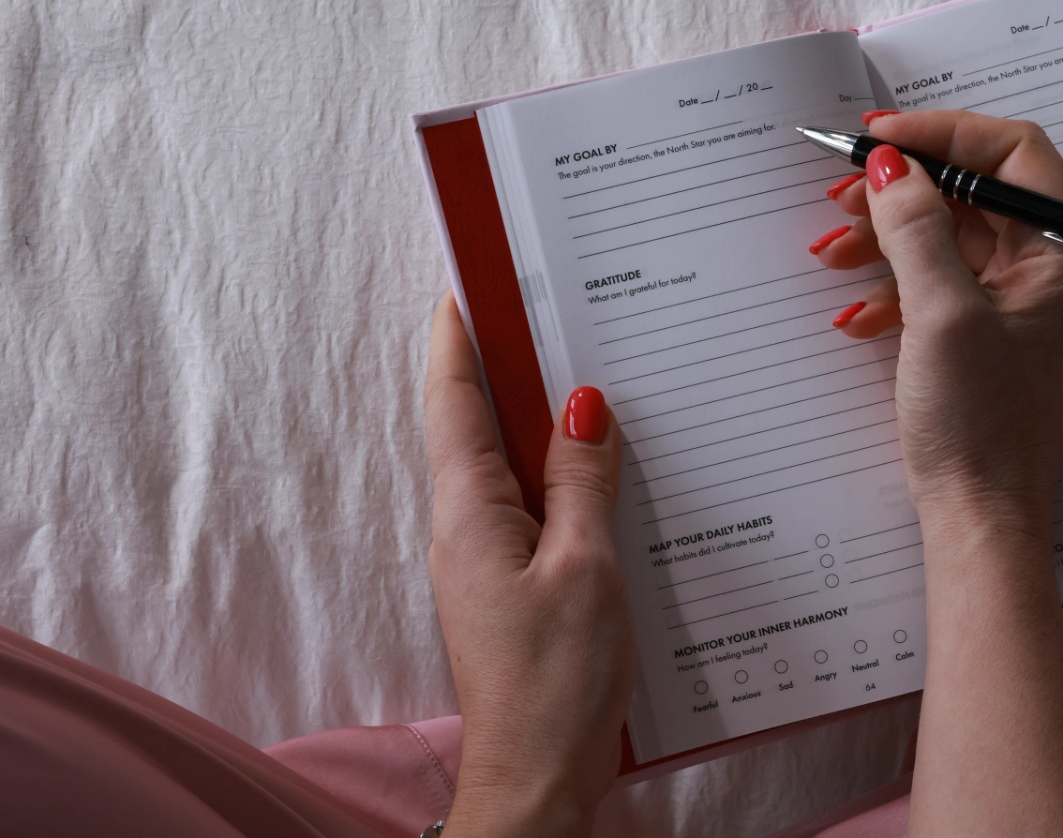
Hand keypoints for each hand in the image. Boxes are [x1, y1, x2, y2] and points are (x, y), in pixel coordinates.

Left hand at [423, 293, 633, 837]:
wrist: (538, 780)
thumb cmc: (557, 682)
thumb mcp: (587, 567)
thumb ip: (585, 481)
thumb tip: (584, 404)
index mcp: (470, 512)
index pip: (455, 403)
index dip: (459, 340)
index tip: (466, 282)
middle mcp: (467, 530)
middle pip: (479, 427)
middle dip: (505, 366)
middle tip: (545, 307)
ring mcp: (489, 562)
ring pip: (512, 468)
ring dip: (541, 420)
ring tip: (586, 369)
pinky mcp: (516, 590)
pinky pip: (535, 510)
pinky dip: (562, 476)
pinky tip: (607, 470)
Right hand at [813, 111, 1062, 538]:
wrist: (979, 518)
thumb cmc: (980, 424)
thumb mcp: (941, 313)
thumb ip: (916, 227)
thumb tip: (892, 164)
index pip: (1017, 153)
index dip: (948, 134)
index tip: (883, 139)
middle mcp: (1054, 269)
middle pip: (977, 192)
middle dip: (906, 189)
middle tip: (844, 194)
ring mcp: (1021, 303)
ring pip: (950, 236)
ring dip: (888, 237)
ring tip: (832, 252)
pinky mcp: (988, 334)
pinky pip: (940, 282)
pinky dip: (894, 286)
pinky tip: (856, 313)